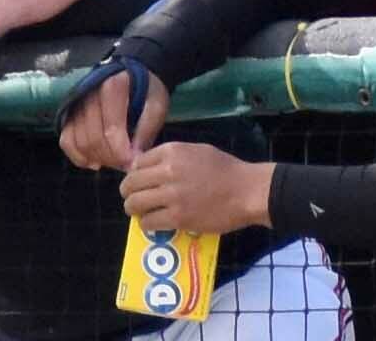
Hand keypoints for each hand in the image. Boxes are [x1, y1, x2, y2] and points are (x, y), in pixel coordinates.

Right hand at [59, 68, 167, 170]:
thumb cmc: (146, 89)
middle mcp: (89, 93)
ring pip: (79, 141)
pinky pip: (66, 140)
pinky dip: (78, 156)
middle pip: (93, 138)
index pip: (111, 128)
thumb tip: (134, 159)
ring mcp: (76, 103)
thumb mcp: (156, 105)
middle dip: (110, 158)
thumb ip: (146, 130)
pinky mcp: (69, 113)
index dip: (121, 152)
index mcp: (112, 87)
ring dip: (96, 158)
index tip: (132, 164)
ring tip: (114, 162)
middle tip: (125, 164)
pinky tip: (94, 163)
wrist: (130, 72)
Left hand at [120, 145, 274, 234]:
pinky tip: (154, 224)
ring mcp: (171, 195)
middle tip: (135, 199)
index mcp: (171, 152)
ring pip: (134, 204)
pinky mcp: (178, 218)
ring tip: (142, 212)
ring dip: (134, 210)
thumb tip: (146, 167)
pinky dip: (147, 225)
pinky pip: (148, 222)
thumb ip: (170, 157)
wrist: (247, 191)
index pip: (137, 163)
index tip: (139, 183)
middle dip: (129, 193)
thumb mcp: (196, 151)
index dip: (135, 174)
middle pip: (130, 184)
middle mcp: (167, 171)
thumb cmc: (226, 170)